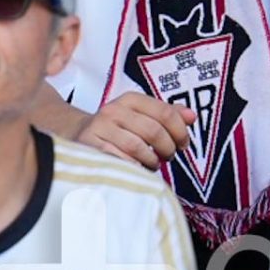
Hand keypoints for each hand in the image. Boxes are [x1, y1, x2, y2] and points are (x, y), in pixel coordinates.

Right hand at [76, 93, 195, 168]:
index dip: (180, 131)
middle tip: (168, 156)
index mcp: (130, 99)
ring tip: (153, 164)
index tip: (183, 144)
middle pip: (153, 130)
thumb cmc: (118, 129)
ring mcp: (99, 128)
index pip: (164, 112)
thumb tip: (192, 117)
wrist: (78, 135)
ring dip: (151, 161)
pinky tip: (136, 169)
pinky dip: (133, 168)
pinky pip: (118, 160)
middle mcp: (113, 110)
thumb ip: (168, 116)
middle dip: (167, 147)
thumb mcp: (142, 116)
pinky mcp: (88, 146)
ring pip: (137, 147)